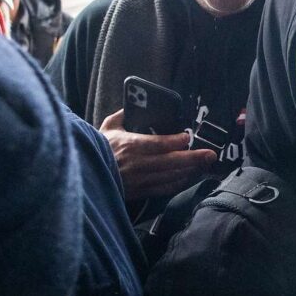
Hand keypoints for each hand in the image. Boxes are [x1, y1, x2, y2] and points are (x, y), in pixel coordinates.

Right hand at [98, 109, 215, 200]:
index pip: (157, 144)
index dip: (174, 141)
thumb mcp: (107, 127)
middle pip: (170, 162)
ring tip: (205, 164)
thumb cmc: (97, 149)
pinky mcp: (140, 192)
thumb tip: (134, 104)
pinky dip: (178, 183)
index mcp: (129, 145)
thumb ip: (123, 115)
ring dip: (190, 171)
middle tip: (210, 154)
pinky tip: (189, 177)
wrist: (85, 176)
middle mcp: (137, 164)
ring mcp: (140, 180)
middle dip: (193, 158)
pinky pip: (164, 189)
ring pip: (170, 177)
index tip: (187, 137)